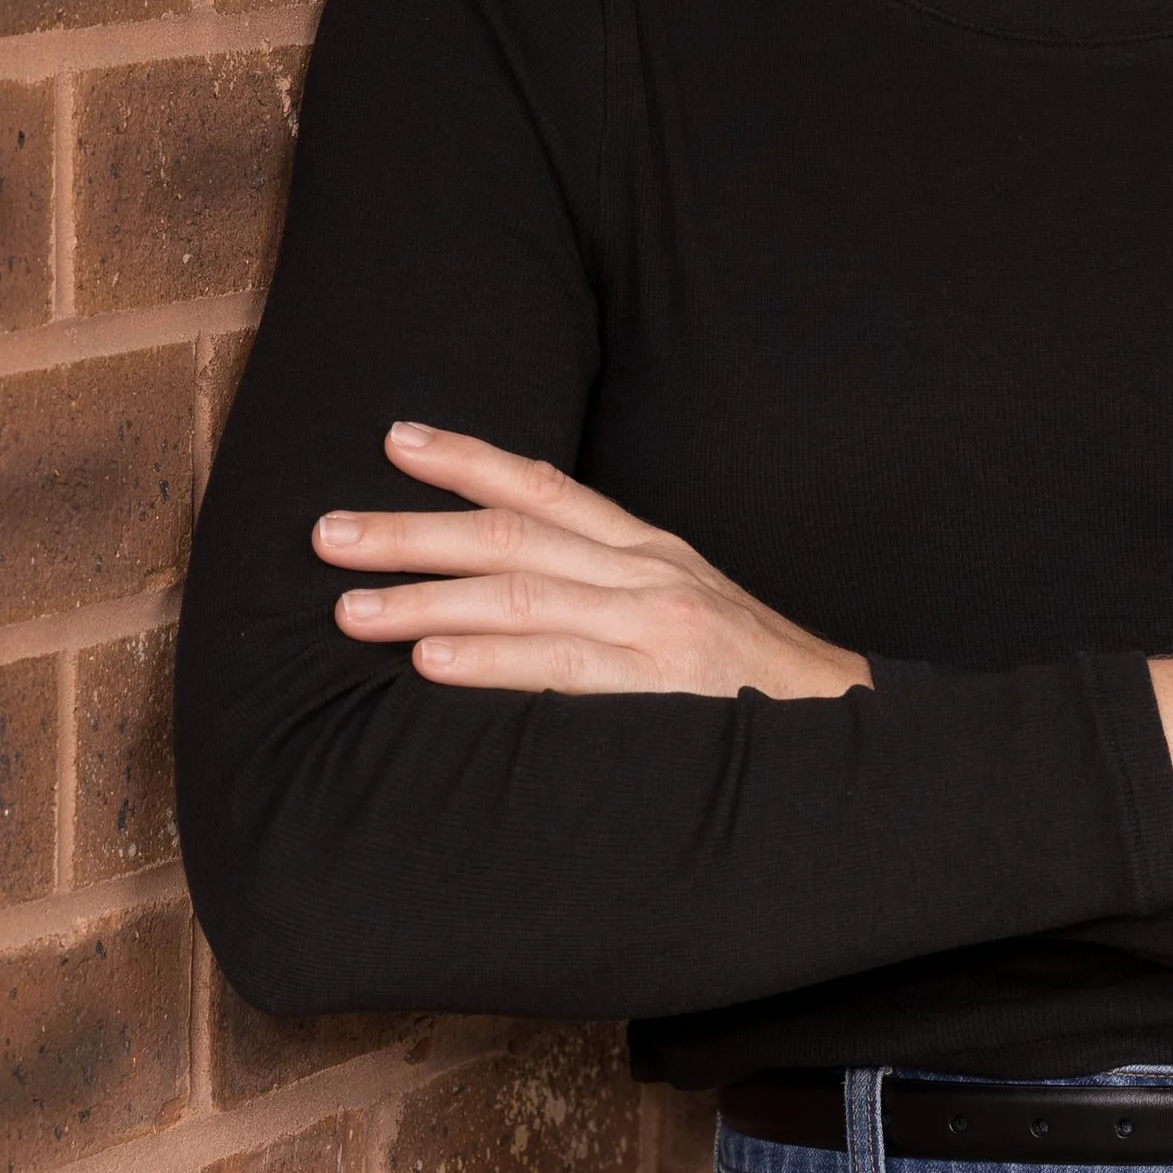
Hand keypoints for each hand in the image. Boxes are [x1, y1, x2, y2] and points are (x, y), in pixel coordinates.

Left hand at [313, 423, 869, 699]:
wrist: (845, 732)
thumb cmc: (746, 685)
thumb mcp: (683, 611)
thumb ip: (603, 595)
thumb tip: (501, 594)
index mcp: (649, 551)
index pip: (546, 488)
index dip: (468, 459)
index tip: (395, 440)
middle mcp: (649, 575)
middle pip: (512, 535)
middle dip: (412, 532)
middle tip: (326, 535)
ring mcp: (658, 629)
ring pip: (523, 597)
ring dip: (427, 601)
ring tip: (350, 610)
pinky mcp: (665, 690)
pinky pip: (562, 670)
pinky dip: (491, 664)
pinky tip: (431, 666)